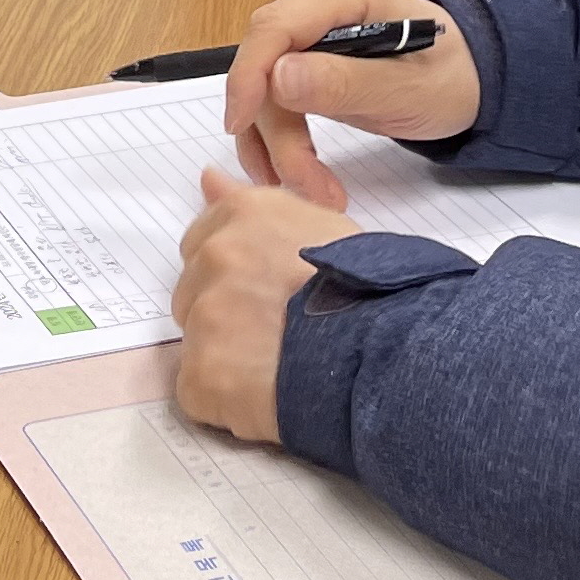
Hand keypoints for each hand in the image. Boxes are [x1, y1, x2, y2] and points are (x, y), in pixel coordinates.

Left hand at [172, 171, 357, 445]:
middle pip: (193, 291)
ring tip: (280, 368)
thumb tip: (208, 179)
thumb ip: (259, 207)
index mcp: (243, 216)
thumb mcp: (324, 227)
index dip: (233, 274)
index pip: (204, 241)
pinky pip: (198, 391)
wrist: (387, 352)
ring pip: (196, 342)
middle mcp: (216, 257)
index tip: (263, 294)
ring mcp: (205, 317)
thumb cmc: (372, 290)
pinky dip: (224, 399)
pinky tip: (265, 398)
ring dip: (227, 357)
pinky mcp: (202, 374)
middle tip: (276, 333)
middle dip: (224, 313)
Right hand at [221, 0, 481, 209]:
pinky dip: (279, 143)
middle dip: (276, 131)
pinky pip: (273, 102)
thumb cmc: (450, 76)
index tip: (238, 125)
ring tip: (316, 192)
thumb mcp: (408, 89)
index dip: (248, 75)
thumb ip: (345, 82)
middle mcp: (316, 6)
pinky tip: (297, 177)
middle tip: (309, 186)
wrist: (472, 79)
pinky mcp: (304, 64)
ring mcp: (308, 35)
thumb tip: (277, 77)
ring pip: (263, 92)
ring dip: (278, 147)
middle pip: (265, 65)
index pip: (274, 26)